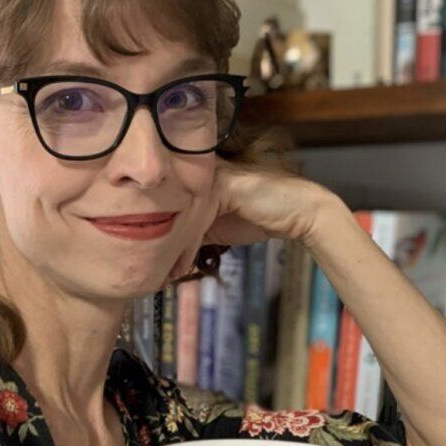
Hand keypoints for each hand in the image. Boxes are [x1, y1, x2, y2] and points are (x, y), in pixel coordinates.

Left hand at [167, 156, 345, 280]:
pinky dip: (189, 244)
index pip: (166, 204)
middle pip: (168, 208)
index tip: (149, 263)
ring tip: (166, 273)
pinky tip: (184, 265)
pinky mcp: (223, 185)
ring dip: (172, 247)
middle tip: (151, 272)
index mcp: (195, 177)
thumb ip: (191, 229)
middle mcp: (200, 171)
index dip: (155, 234)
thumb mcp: (214, 227)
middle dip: (159, 242)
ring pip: (180, 214)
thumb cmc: (257, 216)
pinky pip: (198, 217)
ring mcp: (211, 176)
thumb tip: (160, 249)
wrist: (296, 213)